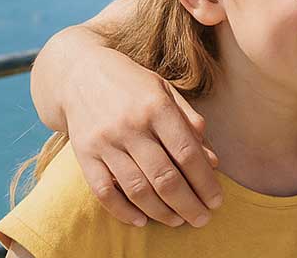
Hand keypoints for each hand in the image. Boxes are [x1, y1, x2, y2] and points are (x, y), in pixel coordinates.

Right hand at [63, 46, 221, 227]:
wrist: (79, 75)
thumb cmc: (133, 84)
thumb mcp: (166, 91)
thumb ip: (190, 123)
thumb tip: (212, 161)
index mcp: (157, 107)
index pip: (187, 153)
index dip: (205, 181)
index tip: (217, 201)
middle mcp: (131, 126)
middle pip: (164, 177)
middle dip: (188, 204)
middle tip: (202, 219)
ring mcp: (105, 143)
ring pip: (137, 189)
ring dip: (161, 212)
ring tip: (178, 221)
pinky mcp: (84, 156)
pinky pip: (104, 192)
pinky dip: (123, 211)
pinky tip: (142, 220)